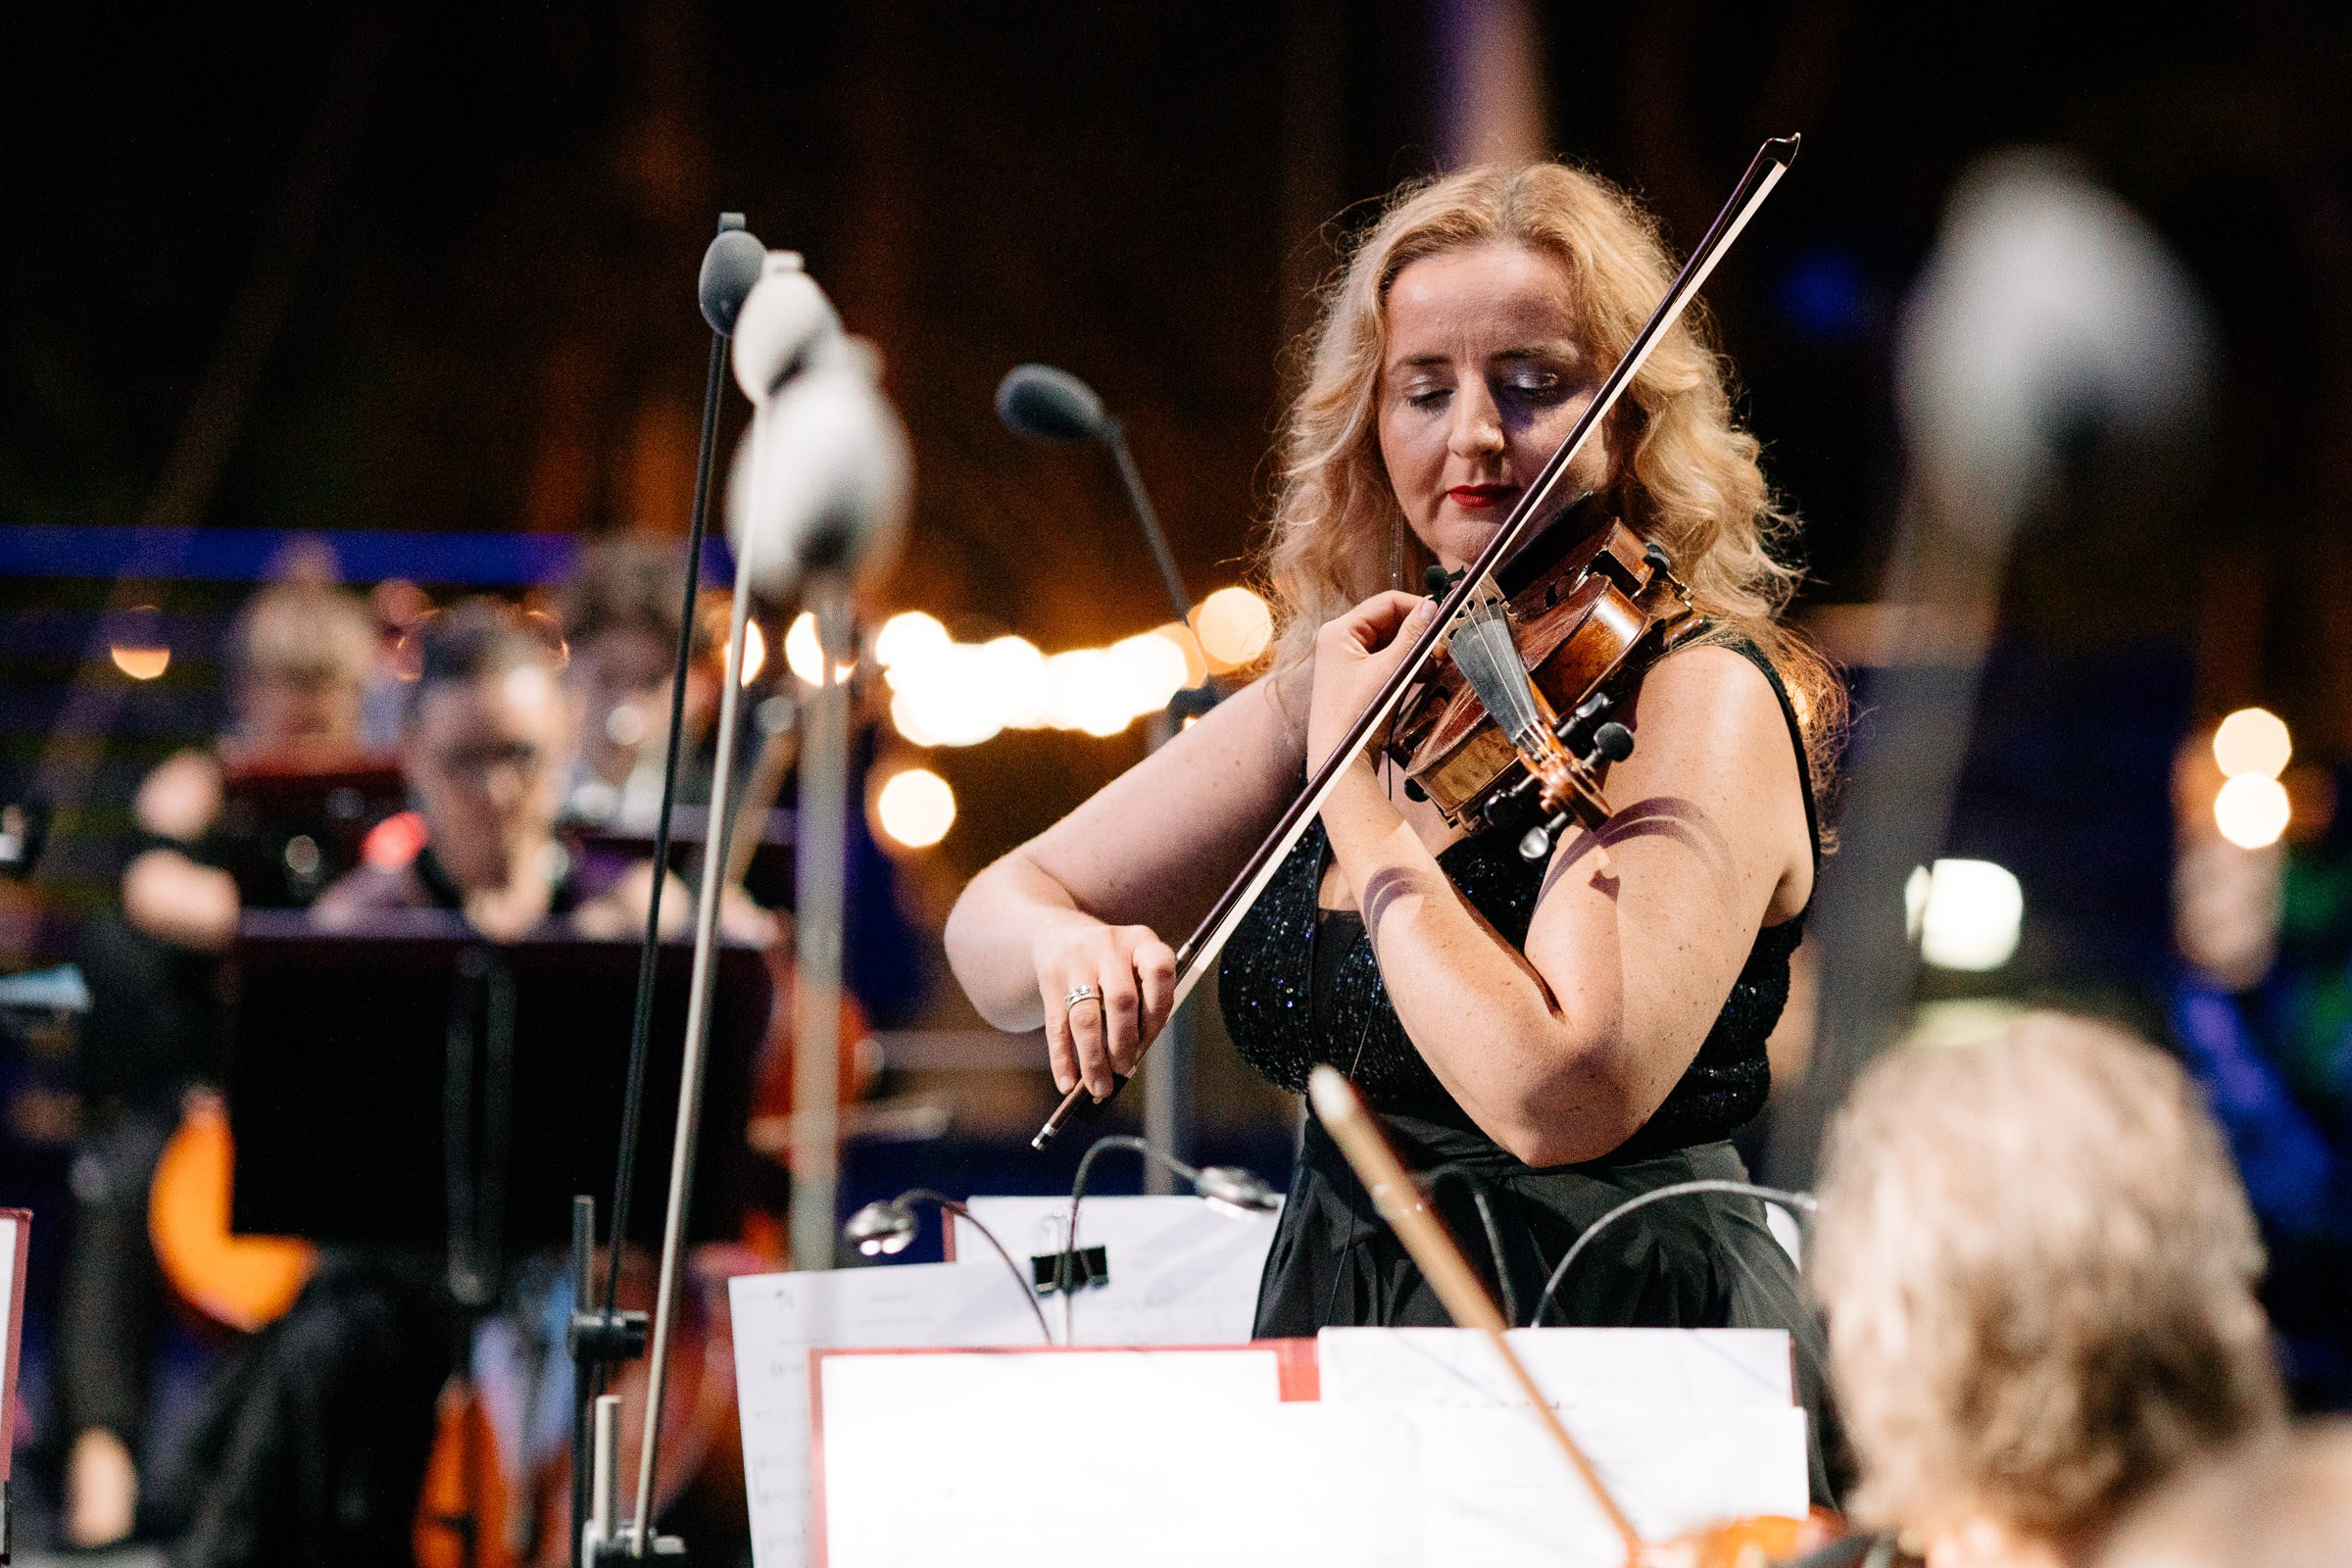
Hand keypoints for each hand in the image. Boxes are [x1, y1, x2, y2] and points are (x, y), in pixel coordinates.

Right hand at [1032, 913, 1175, 1098]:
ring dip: (1093, 1059)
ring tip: (1100, 1086)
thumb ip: (1144, 1003)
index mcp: (1141, 941)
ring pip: (1086, 1019)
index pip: (1159, 973)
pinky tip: (1067, 1083)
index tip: (1149, 1043)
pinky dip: (1062, 1060)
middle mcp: (1109, 946)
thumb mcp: (1135, 965)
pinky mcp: (1050, 980)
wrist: (1060, 933)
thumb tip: (1135, 1059)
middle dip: (1124, 1043)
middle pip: (1121, 1000)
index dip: (1158, 1012)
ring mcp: (1076, 962)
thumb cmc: (1113, 963)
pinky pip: (1057, 1027)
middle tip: (1124, 1070)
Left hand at [1307, 591, 1437, 771]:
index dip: (1418, 607)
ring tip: (1438, 662)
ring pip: (1391, 641)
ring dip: (1416, 649)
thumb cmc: (1358, 716)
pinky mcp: (1357, 678)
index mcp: (1339, 631)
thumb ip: (1413, 637)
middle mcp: (1340, 640)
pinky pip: (1387, 660)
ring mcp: (1347, 660)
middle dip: (1418, 632)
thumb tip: (1432, 607)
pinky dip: (1407, 664)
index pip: (1387, 602)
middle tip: (1444, 646)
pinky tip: (1426, 675)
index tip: (1444, 618)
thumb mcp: (1391, 671)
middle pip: (1389, 621)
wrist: (1341, 761)